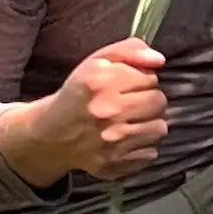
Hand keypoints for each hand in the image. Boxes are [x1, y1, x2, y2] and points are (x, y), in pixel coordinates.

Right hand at [0, 38, 167, 187]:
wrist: (53, 133)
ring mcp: (111, 142)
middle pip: (159, 103)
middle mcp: (107, 113)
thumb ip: (130, 50)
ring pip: (159, 128)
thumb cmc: (80, 93)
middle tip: (133, 102)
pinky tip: (126, 139)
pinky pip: (151, 152)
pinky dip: (142, 146)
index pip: (151, 78)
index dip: (144, 79)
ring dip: (150, 123)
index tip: (130, 84)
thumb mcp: (98, 61)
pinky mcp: (114, 164)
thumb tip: (159, 59)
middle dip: (150, 99)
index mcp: (101, 83)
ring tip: (131, 120)